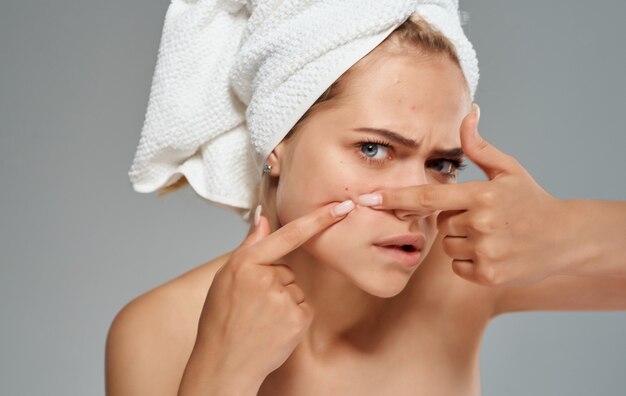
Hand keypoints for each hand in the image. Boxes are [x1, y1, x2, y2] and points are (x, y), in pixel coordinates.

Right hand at [192, 200, 354, 391]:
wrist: (224, 364)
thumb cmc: (221, 320)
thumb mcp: (225, 277)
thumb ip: (249, 246)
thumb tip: (262, 218)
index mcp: (245, 263)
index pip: (289, 234)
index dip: (318, 219)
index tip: (342, 206)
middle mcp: (266, 277)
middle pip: (286, 268)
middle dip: (274, 282)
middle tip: (252, 305)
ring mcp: (284, 299)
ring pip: (294, 288)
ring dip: (282, 300)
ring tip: (260, 319)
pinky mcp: (298, 318)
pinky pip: (302, 306)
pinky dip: (291, 316)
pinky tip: (273, 327)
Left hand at [357, 104, 569, 286]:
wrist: (565, 237)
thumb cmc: (531, 200)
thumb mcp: (507, 169)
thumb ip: (479, 146)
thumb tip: (469, 111)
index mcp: (481, 195)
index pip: (428, 197)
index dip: (396, 198)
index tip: (369, 199)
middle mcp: (480, 224)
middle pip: (440, 225)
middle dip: (455, 221)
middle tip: (486, 218)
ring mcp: (485, 251)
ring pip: (448, 247)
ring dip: (463, 242)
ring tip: (492, 235)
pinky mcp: (488, 276)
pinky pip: (459, 266)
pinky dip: (470, 261)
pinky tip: (494, 252)